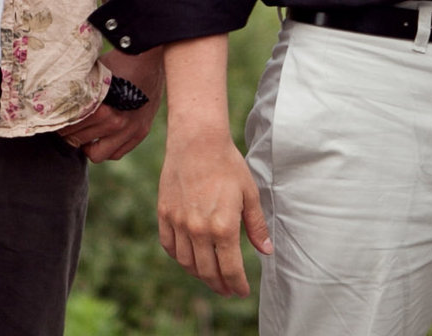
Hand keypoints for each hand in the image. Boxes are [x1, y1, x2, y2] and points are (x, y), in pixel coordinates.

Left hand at [59, 46, 164, 162]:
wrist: (146, 55)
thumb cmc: (116, 61)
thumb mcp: (94, 75)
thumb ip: (80, 92)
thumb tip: (60, 100)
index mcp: (101, 108)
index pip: (71, 127)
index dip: (61, 125)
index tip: (59, 122)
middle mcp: (116, 122)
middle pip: (81, 140)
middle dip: (71, 135)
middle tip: (67, 129)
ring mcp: (131, 129)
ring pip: (99, 154)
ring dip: (89, 146)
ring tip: (85, 136)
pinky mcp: (141, 131)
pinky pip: (118, 153)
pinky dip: (108, 149)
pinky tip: (102, 138)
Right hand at [157, 125, 271, 296]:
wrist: (197, 139)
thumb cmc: (227, 164)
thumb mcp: (249, 193)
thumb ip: (256, 226)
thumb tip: (266, 251)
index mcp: (224, 227)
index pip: (230, 270)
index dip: (238, 285)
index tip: (242, 291)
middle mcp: (199, 230)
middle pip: (207, 272)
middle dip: (219, 285)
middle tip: (226, 289)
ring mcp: (179, 222)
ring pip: (186, 263)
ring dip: (199, 274)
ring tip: (209, 275)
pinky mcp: (165, 213)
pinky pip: (169, 245)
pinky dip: (179, 256)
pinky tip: (188, 257)